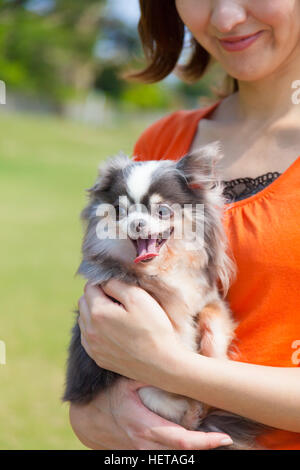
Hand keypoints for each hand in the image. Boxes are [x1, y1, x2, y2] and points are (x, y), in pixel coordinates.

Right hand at [69, 378, 232, 449]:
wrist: (90, 419)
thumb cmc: (111, 397)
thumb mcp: (126, 382)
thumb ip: (147, 374)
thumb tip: (168, 362)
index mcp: (145, 426)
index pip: (181, 441)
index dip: (205, 442)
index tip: (223, 438)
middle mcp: (147, 444)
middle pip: (183, 454)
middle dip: (206, 448)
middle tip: (226, 439)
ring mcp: (145, 451)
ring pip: (175, 457)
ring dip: (197, 450)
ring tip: (216, 439)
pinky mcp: (144, 452)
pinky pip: (167, 455)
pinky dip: (184, 450)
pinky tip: (199, 440)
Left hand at [78, 280, 184, 384]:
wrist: (162, 364)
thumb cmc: (153, 328)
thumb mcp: (138, 297)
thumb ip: (116, 284)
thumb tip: (104, 282)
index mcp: (97, 312)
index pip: (90, 287)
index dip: (105, 284)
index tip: (121, 290)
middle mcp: (89, 330)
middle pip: (84, 302)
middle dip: (97, 297)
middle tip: (120, 302)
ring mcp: (92, 346)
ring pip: (84, 319)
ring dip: (95, 313)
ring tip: (118, 317)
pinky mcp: (98, 357)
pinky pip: (89, 337)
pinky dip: (97, 330)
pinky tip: (115, 331)